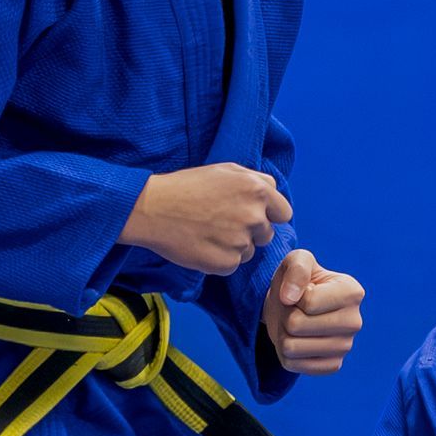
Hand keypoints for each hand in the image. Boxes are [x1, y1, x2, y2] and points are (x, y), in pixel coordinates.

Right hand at [119, 163, 291, 274]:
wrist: (152, 208)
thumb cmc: (186, 186)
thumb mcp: (224, 170)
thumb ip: (255, 180)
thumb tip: (273, 190)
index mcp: (257, 190)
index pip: (284, 213)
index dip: (269, 215)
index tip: (252, 215)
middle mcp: (254, 216)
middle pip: (266, 234)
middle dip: (250, 231)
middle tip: (222, 222)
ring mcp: (241, 241)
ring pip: (249, 251)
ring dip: (235, 246)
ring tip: (208, 232)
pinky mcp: (226, 263)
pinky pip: (232, 265)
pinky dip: (220, 258)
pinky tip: (201, 244)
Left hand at [262, 253, 365, 374]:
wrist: (294, 306)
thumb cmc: (298, 281)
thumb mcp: (297, 260)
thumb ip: (296, 269)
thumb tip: (290, 297)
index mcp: (353, 292)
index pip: (309, 302)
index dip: (292, 296)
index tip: (298, 293)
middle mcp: (355, 321)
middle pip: (297, 325)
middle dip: (285, 316)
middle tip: (293, 310)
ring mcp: (346, 346)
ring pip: (291, 348)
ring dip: (282, 335)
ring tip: (293, 325)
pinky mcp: (334, 365)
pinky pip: (294, 366)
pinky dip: (286, 354)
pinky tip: (297, 341)